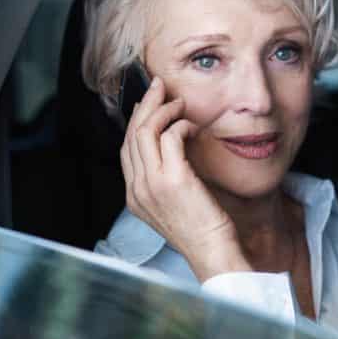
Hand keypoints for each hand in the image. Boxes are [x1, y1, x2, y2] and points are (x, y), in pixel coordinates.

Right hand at [120, 76, 250, 280]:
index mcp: (134, 196)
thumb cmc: (201, 229)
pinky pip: (170, 137)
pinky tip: (191, 125)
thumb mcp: (174, 204)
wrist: (211, 251)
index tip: (148, 105)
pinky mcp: (173, 179)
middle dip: (145, 105)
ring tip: (178, 101)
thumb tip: (172, 145)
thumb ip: (165, 179)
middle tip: (159, 87)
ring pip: (145, 131)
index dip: (135, 122)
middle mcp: (137, 189)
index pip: (126, 149)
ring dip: (163, 110)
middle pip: (132, 135)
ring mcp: (152, 184)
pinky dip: (180, 124)